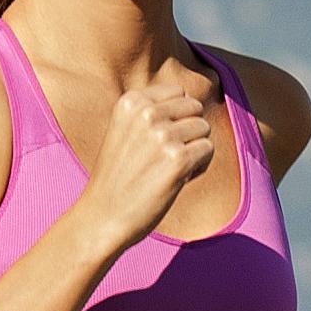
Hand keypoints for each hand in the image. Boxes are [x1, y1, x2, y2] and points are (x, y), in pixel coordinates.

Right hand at [71, 56, 223, 245]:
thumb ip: (151, 111)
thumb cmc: (117, 177)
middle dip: (188, 132)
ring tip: (170, 169)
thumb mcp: (124, 130)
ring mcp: (163, 135)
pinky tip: (178, 180)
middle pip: (194, 108)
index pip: (178, 93)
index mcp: (131, 102)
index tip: (157, 140)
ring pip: (204, 129)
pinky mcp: (178, 159)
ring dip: (194, 150)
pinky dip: (199, 167)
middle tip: (166, 157)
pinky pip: (208, 150)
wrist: (102, 216)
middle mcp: (146, 113)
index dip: (176, 118)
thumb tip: (191, 102)